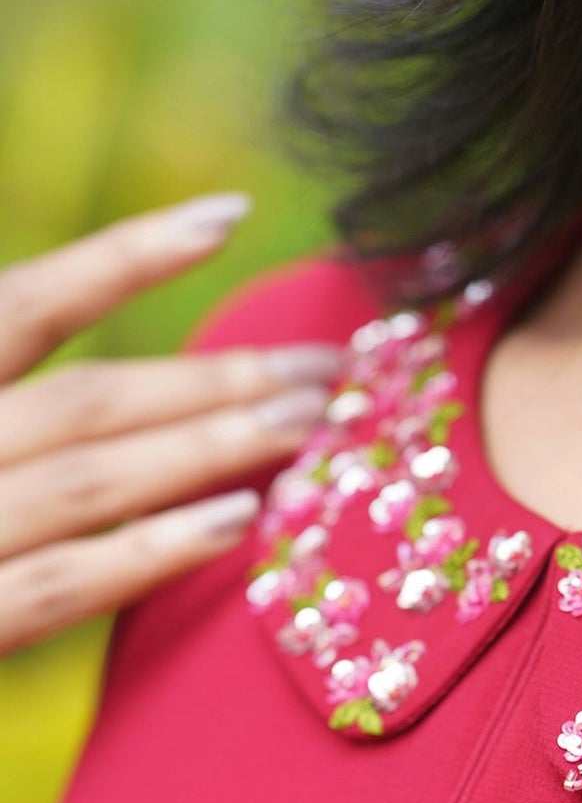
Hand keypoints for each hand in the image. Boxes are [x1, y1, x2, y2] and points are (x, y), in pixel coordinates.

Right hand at [0, 194, 343, 656]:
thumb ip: (23, 409)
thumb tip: (138, 390)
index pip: (20, 305)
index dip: (123, 257)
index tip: (229, 217)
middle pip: (85, 398)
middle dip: (216, 377)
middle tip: (330, 366)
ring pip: (87, 479)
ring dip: (210, 448)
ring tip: (313, 426)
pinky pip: (57, 585)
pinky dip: (149, 550)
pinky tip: (239, 522)